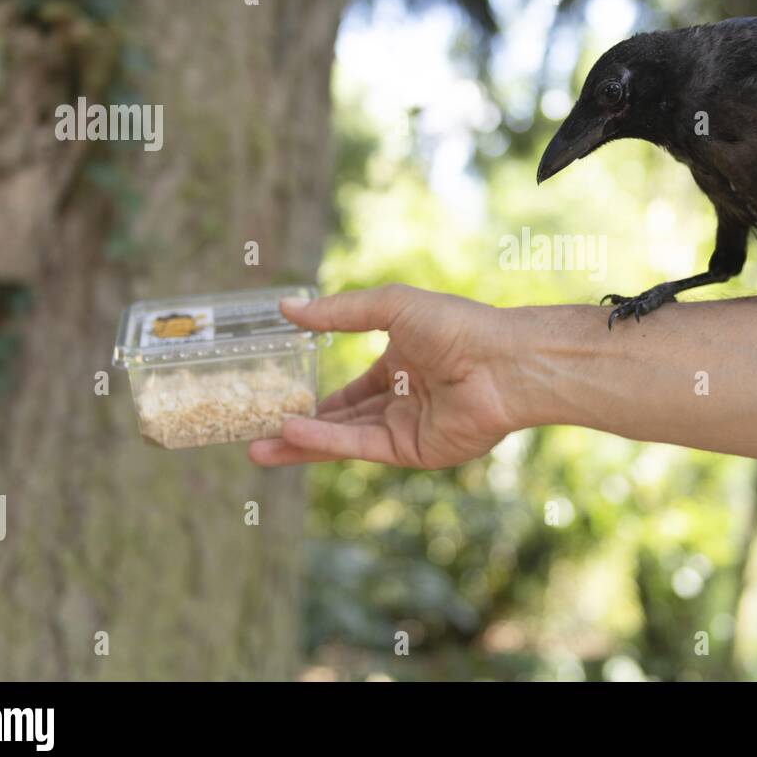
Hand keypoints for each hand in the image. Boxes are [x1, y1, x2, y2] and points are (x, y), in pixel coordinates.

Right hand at [248, 285, 517, 468]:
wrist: (502, 362)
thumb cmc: (456, 326)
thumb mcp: (391, 307)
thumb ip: (338, 311)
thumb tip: (284, 307)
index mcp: (402, 365)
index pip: (352, 391)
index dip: (318, 398)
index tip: (279, 401)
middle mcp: (403, 400)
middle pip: (341, 419)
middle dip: (298, 427)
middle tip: (254, 432)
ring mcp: (407, 428)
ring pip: (344, 437)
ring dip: (302, 441)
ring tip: (257, 446)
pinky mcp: (412, 450)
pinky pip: (360, 445)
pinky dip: (325, 441)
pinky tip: (292, 434)